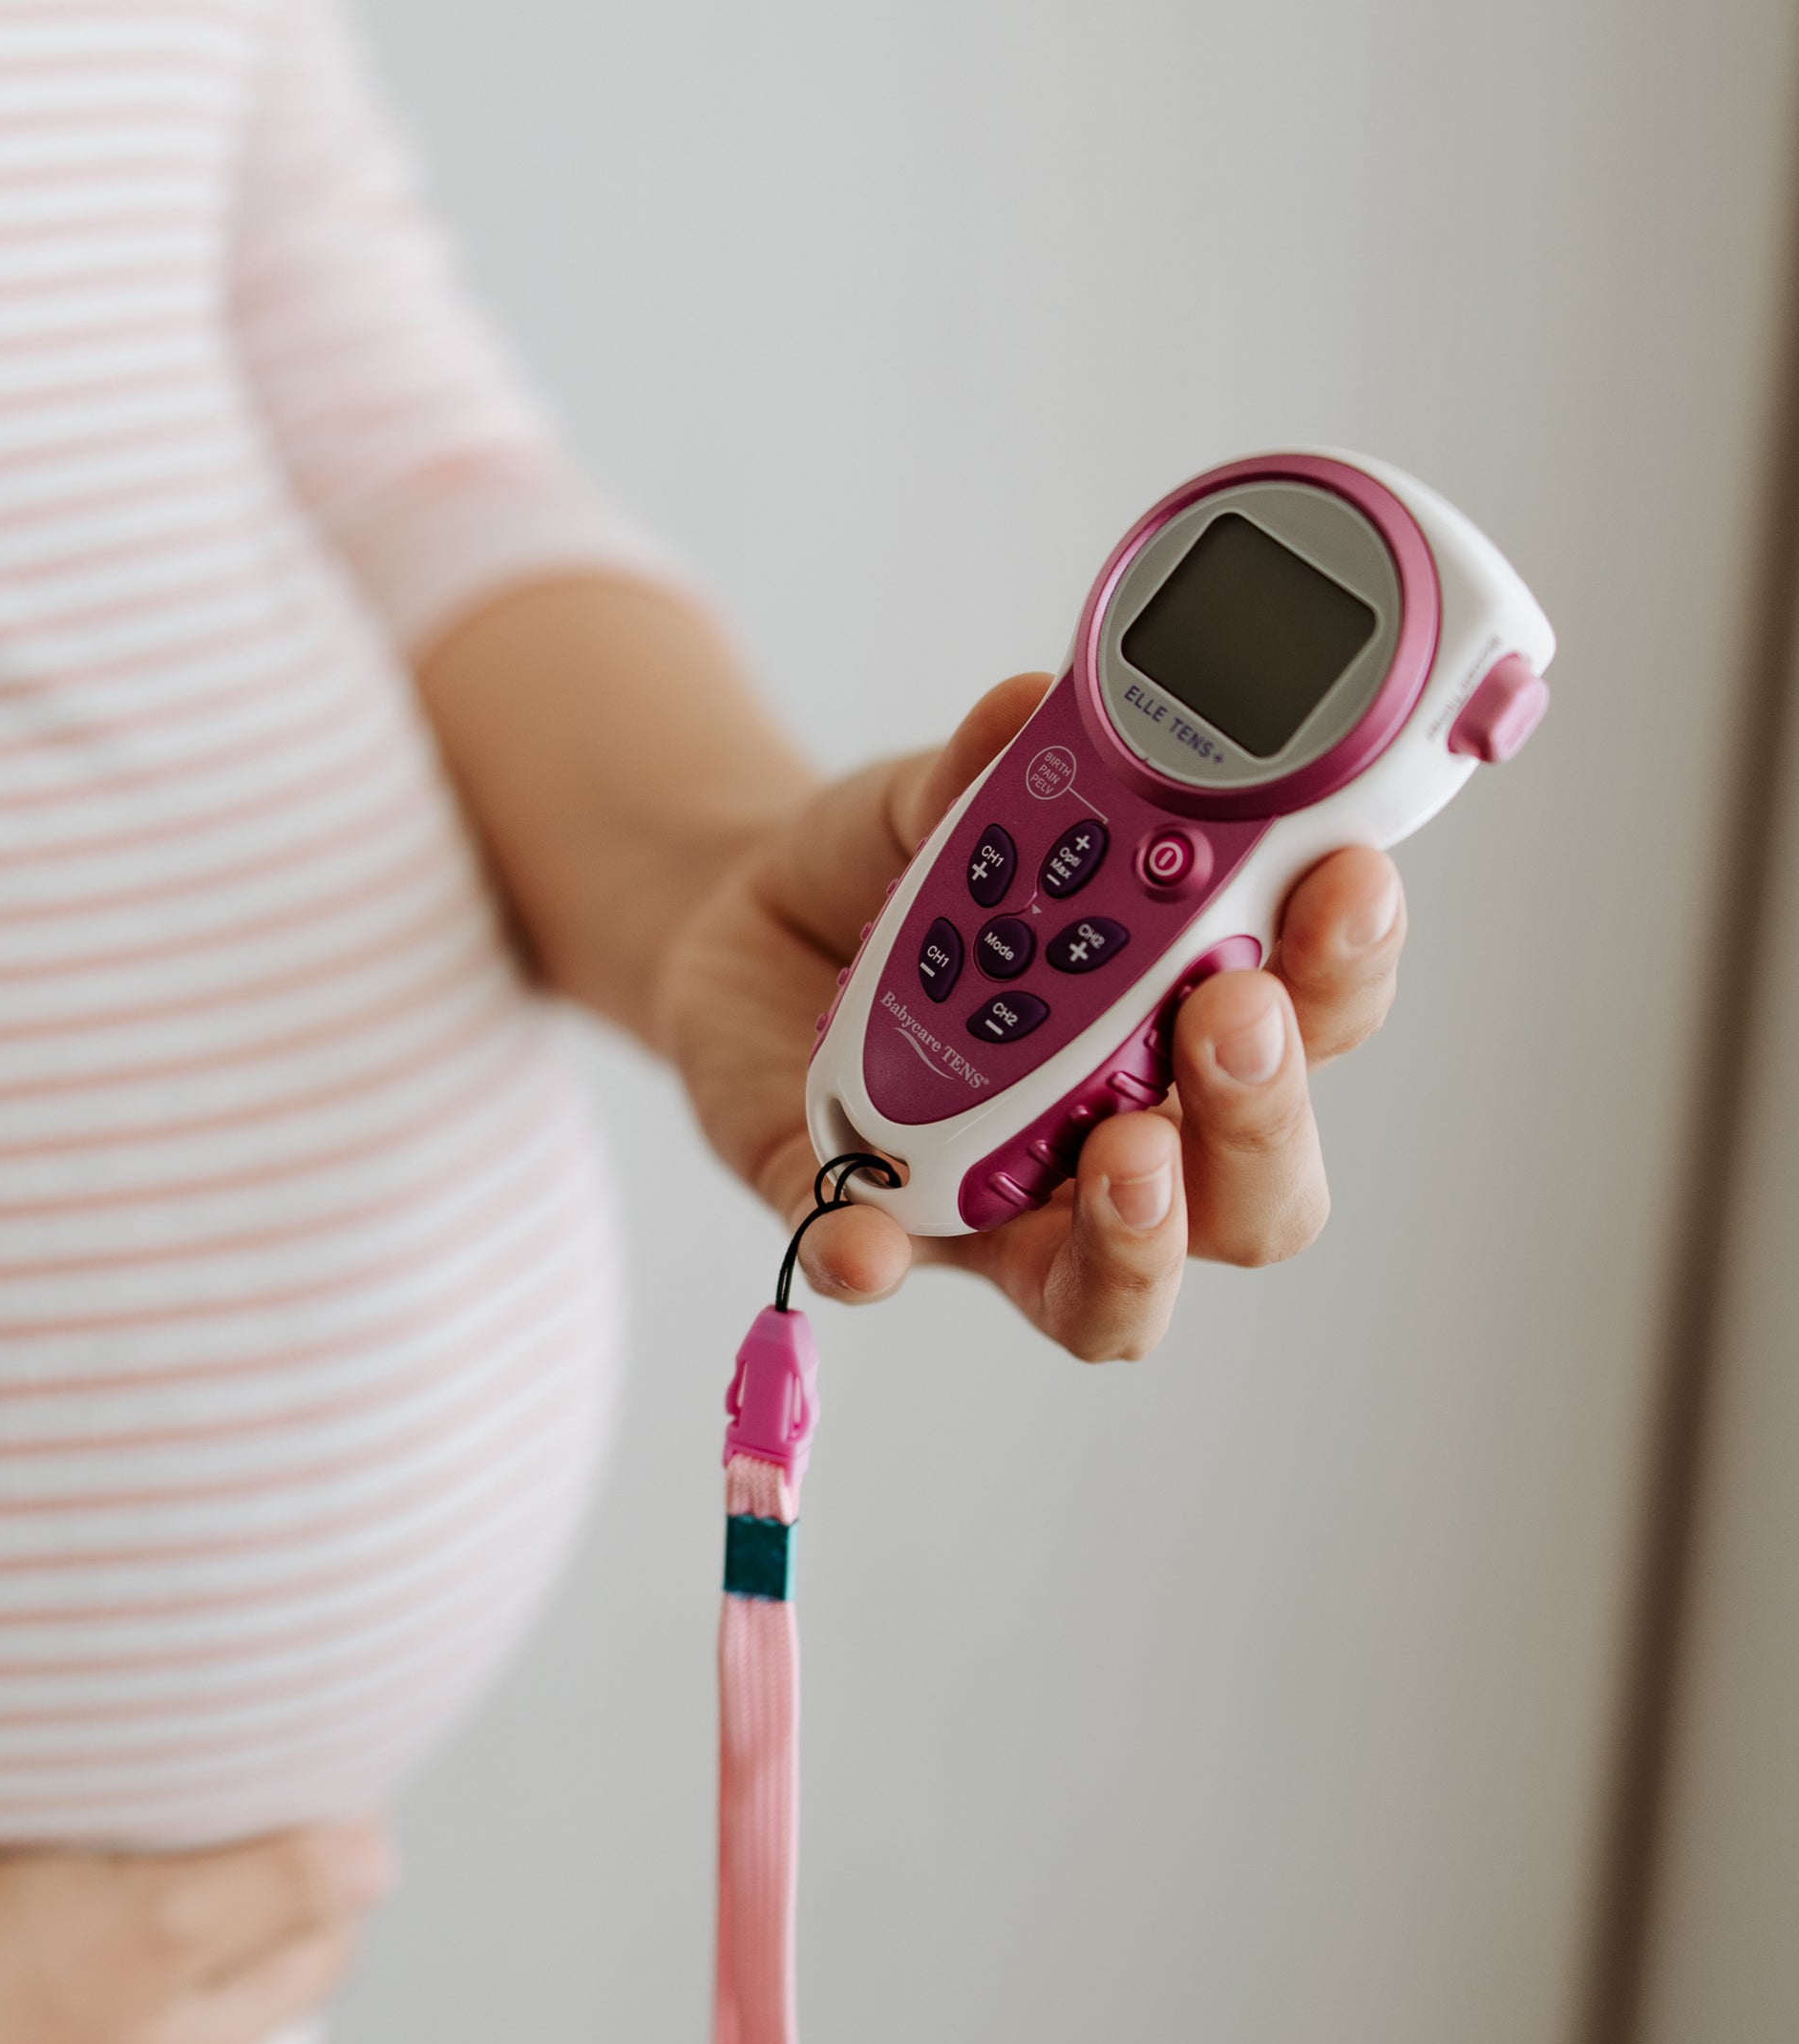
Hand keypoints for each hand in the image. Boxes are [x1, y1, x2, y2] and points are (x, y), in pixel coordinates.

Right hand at [0, 1822, 392, 2043]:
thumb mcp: (149, 1918)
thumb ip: (272, 1888)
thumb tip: (380, 1861)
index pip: (314, 1941)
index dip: (323, 1853)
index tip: (301, 1770)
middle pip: (233, 1977)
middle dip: (250, 1892)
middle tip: (225, 1790)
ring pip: (133, 2003)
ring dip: (143, 1928)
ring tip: (119, 1843)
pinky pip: (38, 2024)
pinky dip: (55, 1969)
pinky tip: (10, 1925)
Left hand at [655, 677, 1409, 1359]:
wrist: (745, 916)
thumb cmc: (902, 871)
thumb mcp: (944, 796)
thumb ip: (996, 765)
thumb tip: (1033, 703)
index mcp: (1189, 1015)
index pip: (1318, 1019)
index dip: (1348, 962)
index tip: (1344, 878)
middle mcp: (1126, 1136)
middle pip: (1255, 1194)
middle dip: (1263, 1117)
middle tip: (1231, 1017)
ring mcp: (1001, 1204)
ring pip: (1111, 1291)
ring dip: (1139, 1236)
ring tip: (1128, 1149)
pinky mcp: (860, 1224)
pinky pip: (872, 1267)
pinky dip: (869, 1260)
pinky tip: (865, 1237)